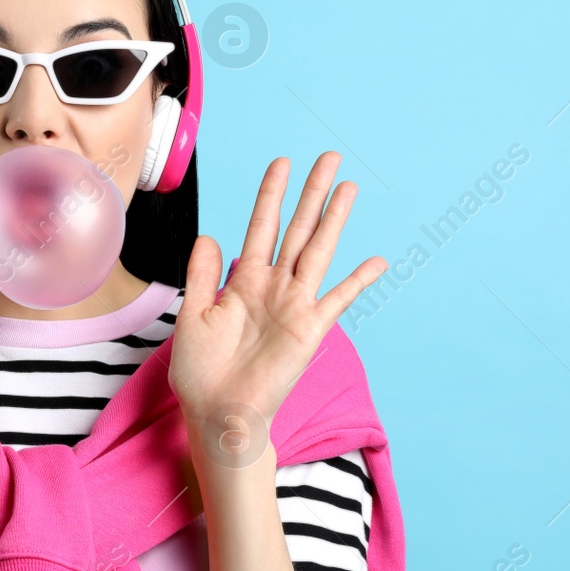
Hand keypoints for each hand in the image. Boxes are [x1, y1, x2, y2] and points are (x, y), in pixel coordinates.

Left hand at [168, 153, 385, 461]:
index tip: (282, 163)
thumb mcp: (192, 316)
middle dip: (311, 193)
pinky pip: (337, 300)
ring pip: (318, 251)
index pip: (261, 227)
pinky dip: (357, 281)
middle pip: (297, 229)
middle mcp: (274, 287)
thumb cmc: (200, 372)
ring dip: (332, 219)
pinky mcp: (308, 330)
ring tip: (347, 187)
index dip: (271, 195)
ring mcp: (294, 306)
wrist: (215, 413)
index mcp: (244, 281)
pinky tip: (377, 261)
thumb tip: (209, 235)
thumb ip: (201, 276)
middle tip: (329, 157)